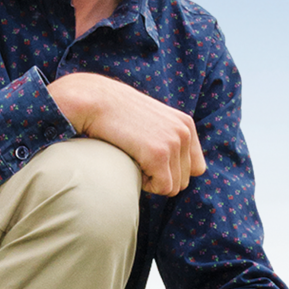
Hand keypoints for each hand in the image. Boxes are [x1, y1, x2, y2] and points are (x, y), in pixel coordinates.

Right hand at [47, 72, 204, 196]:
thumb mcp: (150, 122)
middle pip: (184, 181)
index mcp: (185, 124)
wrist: (92, 100)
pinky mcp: (159, 154)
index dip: (173, 173)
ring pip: (173, 187)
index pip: (196, 168)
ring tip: (133, 159)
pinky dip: (145, 184)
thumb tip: (173, 172)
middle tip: (137, 161)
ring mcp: (174, 142)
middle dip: (160, 179)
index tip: (150, 163)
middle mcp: (184, 132)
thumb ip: (166, 139)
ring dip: (151, 181)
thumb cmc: (114, 114)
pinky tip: (131, 163)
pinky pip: (162, 188)